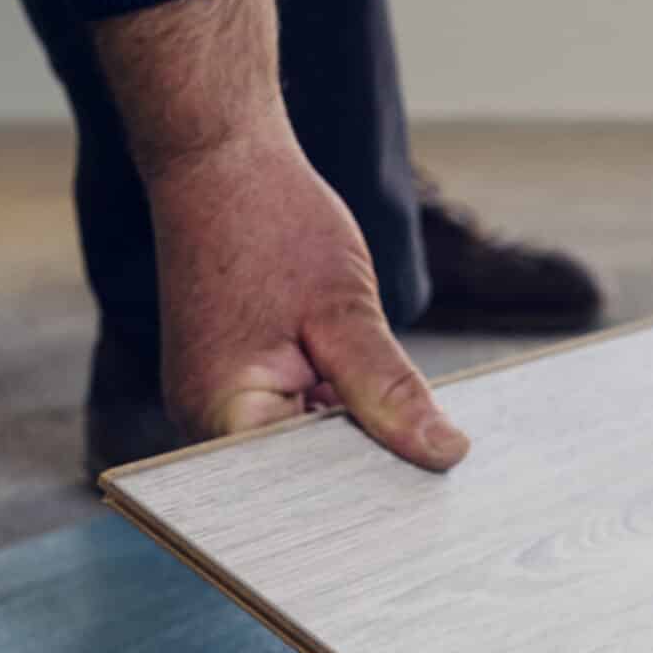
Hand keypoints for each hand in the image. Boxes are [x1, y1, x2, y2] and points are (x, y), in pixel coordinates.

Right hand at [142, 134, 468, 469]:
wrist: (219, 162)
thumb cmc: (270, 222)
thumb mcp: (345, 311)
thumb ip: (389, 390)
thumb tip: (443, 453)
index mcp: (224, 414)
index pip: (305, 489)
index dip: (369, 490)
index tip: (430, 489)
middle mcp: (209, 424)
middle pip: (303, 479)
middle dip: (365, 463)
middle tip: (434, 458)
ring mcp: (218, 407)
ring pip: (303, 449)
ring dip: (352, 431)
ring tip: (397, 410)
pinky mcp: (234, 387)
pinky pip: (294, 418)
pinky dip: (335, 407)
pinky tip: (368, 387)